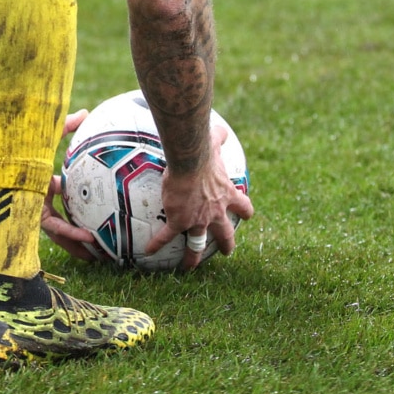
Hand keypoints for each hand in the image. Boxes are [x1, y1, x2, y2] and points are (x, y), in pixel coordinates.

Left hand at [41, 109, 97, 260]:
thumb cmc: (18, 144)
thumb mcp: (45, 135)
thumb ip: (66, 125)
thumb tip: (86, 113)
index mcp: (41, 182)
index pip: (64, 192)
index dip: (80, 198)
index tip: (98, 203)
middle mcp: (38, 199)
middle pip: (63, 218)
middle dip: (79, 231)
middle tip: (101, 241)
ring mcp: (35, 210)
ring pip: (60, 230)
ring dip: (78, 243)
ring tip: (99, 254)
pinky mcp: (32, 218)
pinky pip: (56, 230)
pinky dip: (72, 234)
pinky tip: (90, 240)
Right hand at [144, 124, 254, 271]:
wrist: (190, 163)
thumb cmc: (204, 153)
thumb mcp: (213, 144)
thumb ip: (218, 137)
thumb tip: (220, 128)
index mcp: (226, 195)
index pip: (243, 206)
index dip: (245, 211)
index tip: (245, 214)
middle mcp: (215, 212)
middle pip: (226, 233)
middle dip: (227, 244)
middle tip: (227, 251)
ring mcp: (197, 220)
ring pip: (198, 244)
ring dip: (194, 256)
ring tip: (191, 265)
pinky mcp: (179, 222)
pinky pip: (166, 237)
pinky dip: (157, 244)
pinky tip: (148, 251)